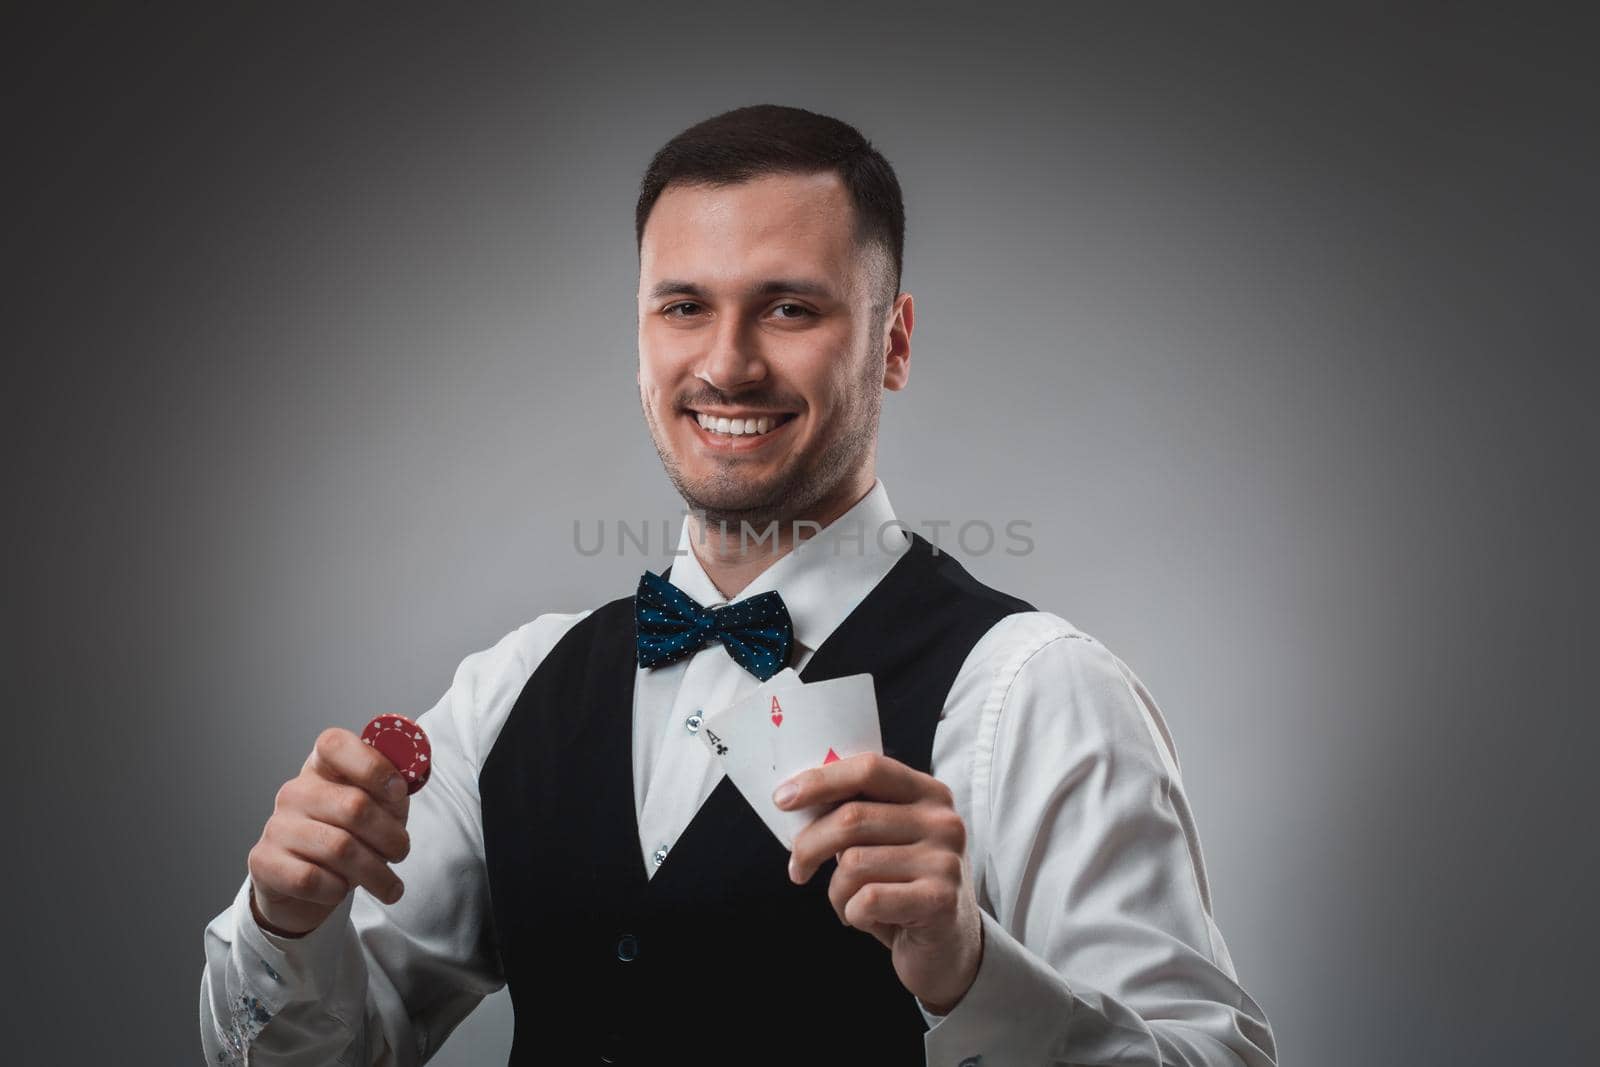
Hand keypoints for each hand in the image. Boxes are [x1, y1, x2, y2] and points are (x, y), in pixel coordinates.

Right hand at [247, 727, 411, 936]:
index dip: (373, 766)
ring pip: (339, 848)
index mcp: (322, 767)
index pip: (335, 744)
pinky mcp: (264, 861)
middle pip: (354, 806)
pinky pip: (311, 879)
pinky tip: (342, 890)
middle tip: (402, 852)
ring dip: (375, 872)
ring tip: (389, 884)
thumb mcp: (379, 809)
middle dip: (391, 836)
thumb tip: (407, 778)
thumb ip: (393, 790)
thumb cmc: (350, 837)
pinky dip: (336, 890)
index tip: (399, 792)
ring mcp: (276, 825)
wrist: (306, 887)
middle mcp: (295, 791)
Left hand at [778, 753, 983, 1013]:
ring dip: (836, 891)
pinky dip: (852, 913)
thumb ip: (857, 813)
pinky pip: (868, 899)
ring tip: (850, 903)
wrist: (948, 947)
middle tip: (797, 870)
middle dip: (809, 846)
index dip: (820, 781)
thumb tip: (795, 798)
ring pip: (853, 863)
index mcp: (929, 793)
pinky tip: (867, 919)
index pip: (869, 769)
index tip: (782, 799)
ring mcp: (945, 860)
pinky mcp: (940, 900)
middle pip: (852, 817)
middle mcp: (943, 820)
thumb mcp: (886, 840)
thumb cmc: (902, 887)